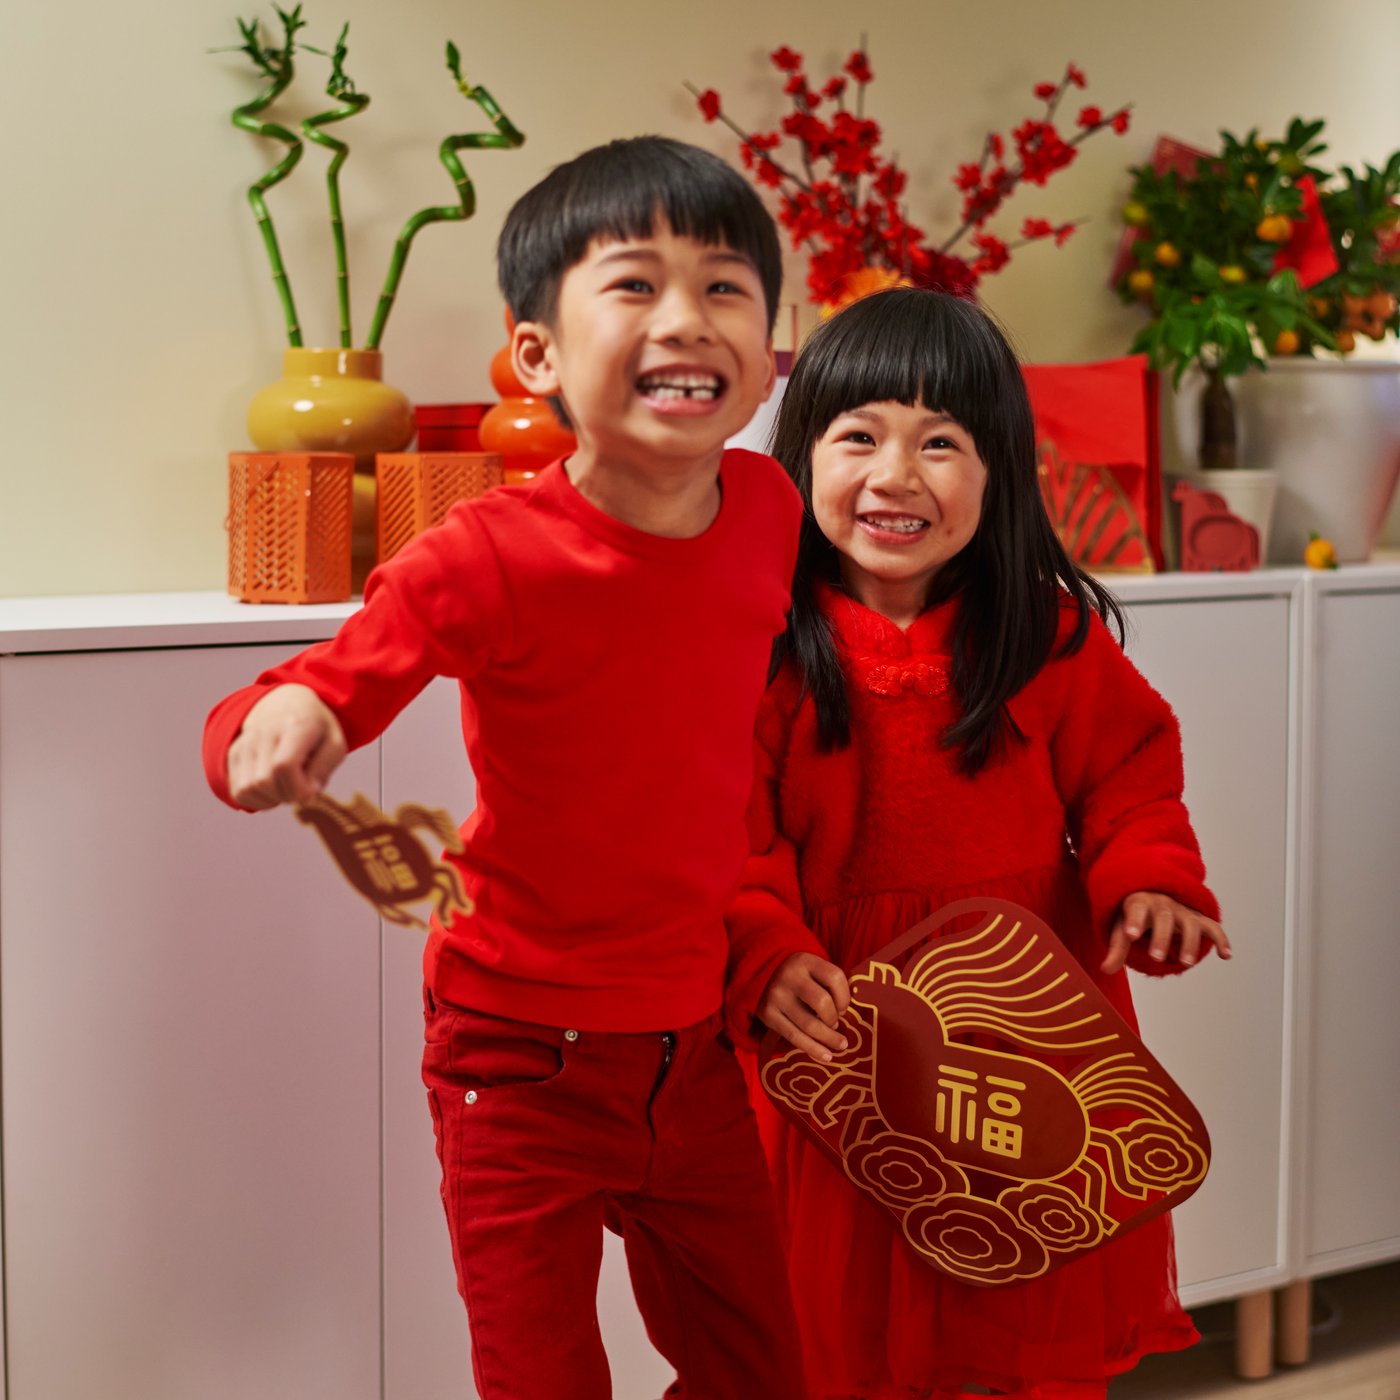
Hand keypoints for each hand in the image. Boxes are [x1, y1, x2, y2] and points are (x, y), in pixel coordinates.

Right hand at [226, 684, 345, 810]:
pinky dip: (256, 801)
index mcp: (296, 725)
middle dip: (287, 796)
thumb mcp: (335, 743)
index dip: (298, 788)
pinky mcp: (233, 753)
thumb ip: (324, 768)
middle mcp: (265, 731)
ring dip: (271, 800)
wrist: (287, 702)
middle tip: (301, 789)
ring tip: (287, 788)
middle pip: (264, 781)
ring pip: (247, 790)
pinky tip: (272, 790)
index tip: (311, 791)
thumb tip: (306, 795)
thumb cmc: (317, 729)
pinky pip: (238, 792)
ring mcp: (245, 742)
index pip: (284, 765)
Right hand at [758, 952, 850, 1062]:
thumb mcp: (814, 971)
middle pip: (822, 1002)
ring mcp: (776, 995)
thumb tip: (846, 1017)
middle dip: (834, 1018)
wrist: (765, 976)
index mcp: (805, 961)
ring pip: (809, 1024)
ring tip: (840, 1044)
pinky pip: (794, 1036)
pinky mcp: (767, 1014)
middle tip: (837, 1024)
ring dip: (829, 1038)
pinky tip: (826, 1056)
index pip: (834, 977)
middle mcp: (789, 976)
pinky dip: (813, 1049)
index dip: (845, 996)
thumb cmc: (801, 978)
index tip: (844, 1008)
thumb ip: (830, 987)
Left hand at [1101, 891, 1231, 974]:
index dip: (1134, 921)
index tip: (1130, 935)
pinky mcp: (1198, 919)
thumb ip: (1117, 948)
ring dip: (1190, 942)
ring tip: (1186, 963)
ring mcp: (1183, 911)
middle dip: (1161, 936)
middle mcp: (1163, 904)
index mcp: (1140, 902)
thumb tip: (1105, 970)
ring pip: (1191, 922)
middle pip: (1164, 917)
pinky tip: (1226, 955)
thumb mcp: (1121, 927)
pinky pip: (1212, 927)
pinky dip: (1221, 939)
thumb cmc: (1133, 915)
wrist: (1153, 894)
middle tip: (1156, 958)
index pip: (1136, 909)